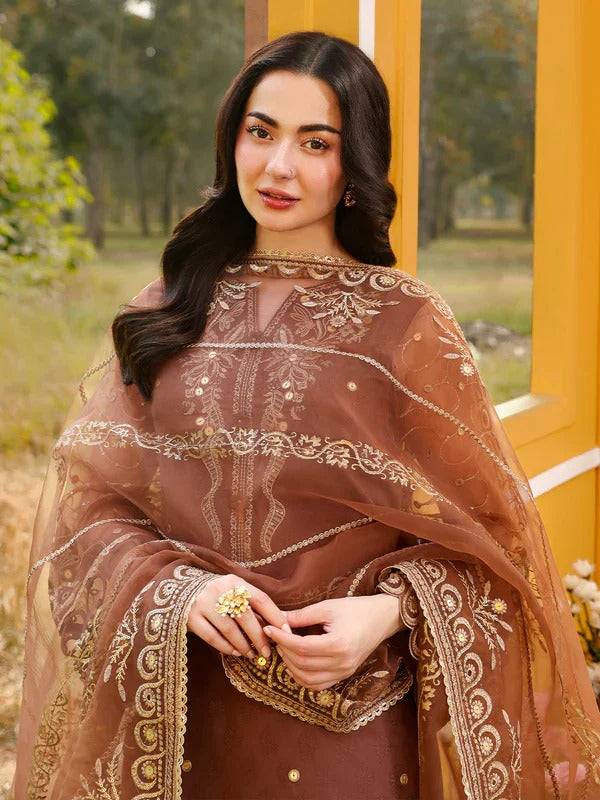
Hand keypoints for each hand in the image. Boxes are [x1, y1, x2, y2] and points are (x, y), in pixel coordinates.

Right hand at [187, 574, 290, 658]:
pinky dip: (226, 647)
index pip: (261, 599)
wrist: (181, 590)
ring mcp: (204, 603)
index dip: (275, 616)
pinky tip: (234, 652)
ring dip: (243, 645)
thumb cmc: (217, 594)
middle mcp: (220, 590)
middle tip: (267, 651)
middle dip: (259, 637)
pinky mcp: (191, 618)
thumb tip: (277, 626)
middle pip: (245, 616)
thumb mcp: (234, 591)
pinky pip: (212, 637)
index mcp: (235, 582)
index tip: (286, 632)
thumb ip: (252, 605)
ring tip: (252, 654)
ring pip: (229, 629)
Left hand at [263, 594, 402, 690]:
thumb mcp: (328, 607)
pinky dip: (303, 677)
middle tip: (276, 636)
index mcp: (338, 644)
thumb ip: (302, 616)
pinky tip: (296, 663)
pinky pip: (318, 685)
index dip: (282, 639)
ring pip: (307, 680)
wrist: (382, 618)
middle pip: (302, 665)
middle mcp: (341, 663)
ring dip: (291, 666)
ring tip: (284, 648)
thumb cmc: (356, 609)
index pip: (301, 647)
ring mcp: (344, 673)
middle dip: (284, 651)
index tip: (269, 629)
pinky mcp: (344, 676)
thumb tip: (278, 619)